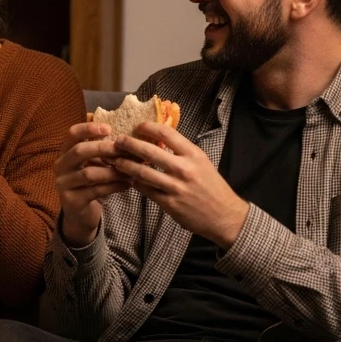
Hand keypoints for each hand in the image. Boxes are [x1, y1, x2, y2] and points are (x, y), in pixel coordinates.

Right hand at [54, 122, 128, 246]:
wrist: (80, 214)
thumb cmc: (90, 184)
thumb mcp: (93, 165)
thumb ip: (104, 153)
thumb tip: (131, 140)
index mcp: (65, 153)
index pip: (72, 134)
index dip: (88, 128)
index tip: (109, 128)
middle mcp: (60, 167)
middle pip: (79, 151)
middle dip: (102, 148)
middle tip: (122, 149)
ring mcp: (63, 184)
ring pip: (89, 173)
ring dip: (113, 171)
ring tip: (131, 170)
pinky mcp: (72, 201)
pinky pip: (96, 191)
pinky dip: (114, 186)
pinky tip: (127, 185)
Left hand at [109, 122, 249, 247]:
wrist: (224, 215)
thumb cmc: (212, 187)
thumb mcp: (202, 162)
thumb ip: (182, 152)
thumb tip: (159, 140)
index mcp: (193, 155)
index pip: (167, 134)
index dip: (149, 128)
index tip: (138, 126)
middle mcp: (184, 169)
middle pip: (149, 152)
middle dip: (129, 144)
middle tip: (118, 141)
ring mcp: (175, 187)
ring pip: (143, 173)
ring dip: (126, 165)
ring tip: (116, 160)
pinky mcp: (169, 204)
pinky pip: (146, 190)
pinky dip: (135, 183)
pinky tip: (129, 179)